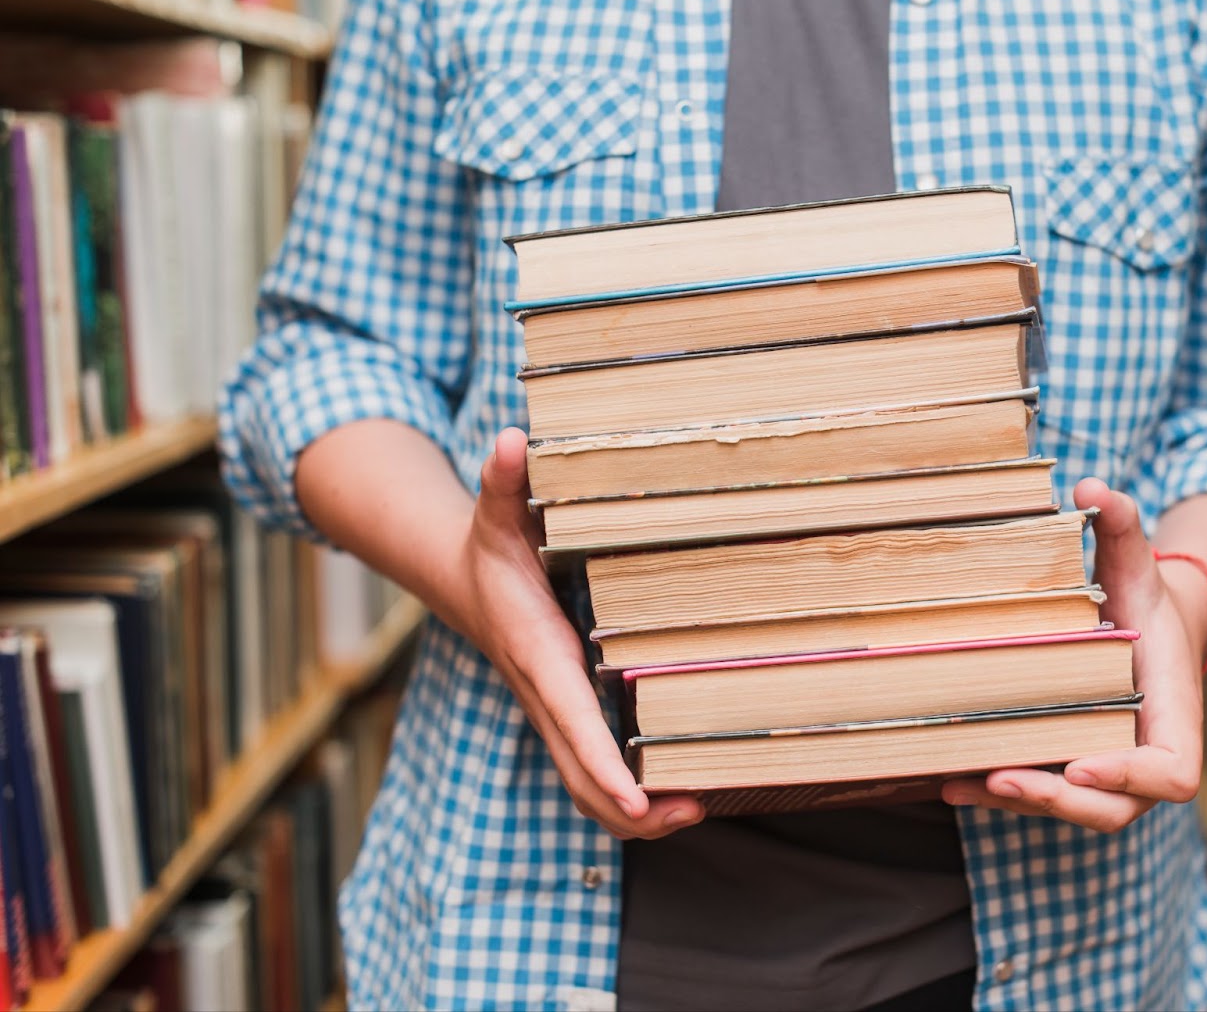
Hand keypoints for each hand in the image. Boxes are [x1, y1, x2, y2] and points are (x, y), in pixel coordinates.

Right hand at [454, 427, 703, 839]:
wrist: (463, 580)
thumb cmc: (492, 548)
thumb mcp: (498, 511)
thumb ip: (505, 481)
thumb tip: (512, 441)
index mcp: (537, 654)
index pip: (571, 721)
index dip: (604, 766)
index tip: (636, 799)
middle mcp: (545, 695)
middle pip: (580, 777)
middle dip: (630, 810)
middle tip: (691, 811)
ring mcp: (555, 712)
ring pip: (584, 785)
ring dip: (634, 813)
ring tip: (693, 810)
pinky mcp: (567, 715)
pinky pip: (593, 769)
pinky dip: (629, 792)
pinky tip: (678, 789)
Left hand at [941, 477, 1205, 831]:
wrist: (1145, 633)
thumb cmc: (1144, 599)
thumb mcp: (1135, 562)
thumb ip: (1122, 525)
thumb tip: (1092, 485)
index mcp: (1173, 714)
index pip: (1172, 772)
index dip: (1133, 777)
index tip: (1084, 764)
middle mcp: (1143, 754)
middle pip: (1112, 808)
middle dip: (1058, 800)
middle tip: (1003, 775)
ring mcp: (1106, 771)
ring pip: (1069, 809)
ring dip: (1018, 802)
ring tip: (962, 780)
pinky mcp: (1069, 768)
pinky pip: (1040, 794)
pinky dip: (996, 792)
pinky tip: (946, 780)